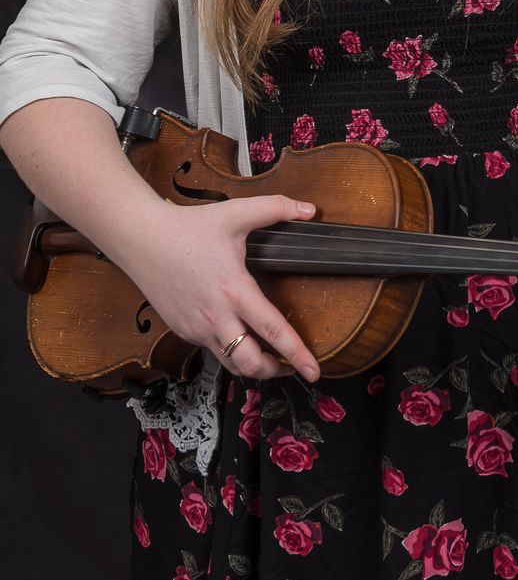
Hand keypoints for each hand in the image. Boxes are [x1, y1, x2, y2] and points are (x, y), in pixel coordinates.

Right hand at [115, 193, 322, 382]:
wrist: (140, 238)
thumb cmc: (188, 227)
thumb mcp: (236, 213)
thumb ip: (276, 208)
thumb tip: (309, 209)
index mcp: (234, 290)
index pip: (273, 332)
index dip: (297, 354)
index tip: (314, 371)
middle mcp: (216, 317)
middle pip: (251, 364)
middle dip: (276, 371)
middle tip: (293, 366)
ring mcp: (197, 328)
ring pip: (230, 363)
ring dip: (253, 366)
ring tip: (271, 359)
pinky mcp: (183, 330)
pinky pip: (212, 349)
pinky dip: (230, 350)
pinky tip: (238, 337)